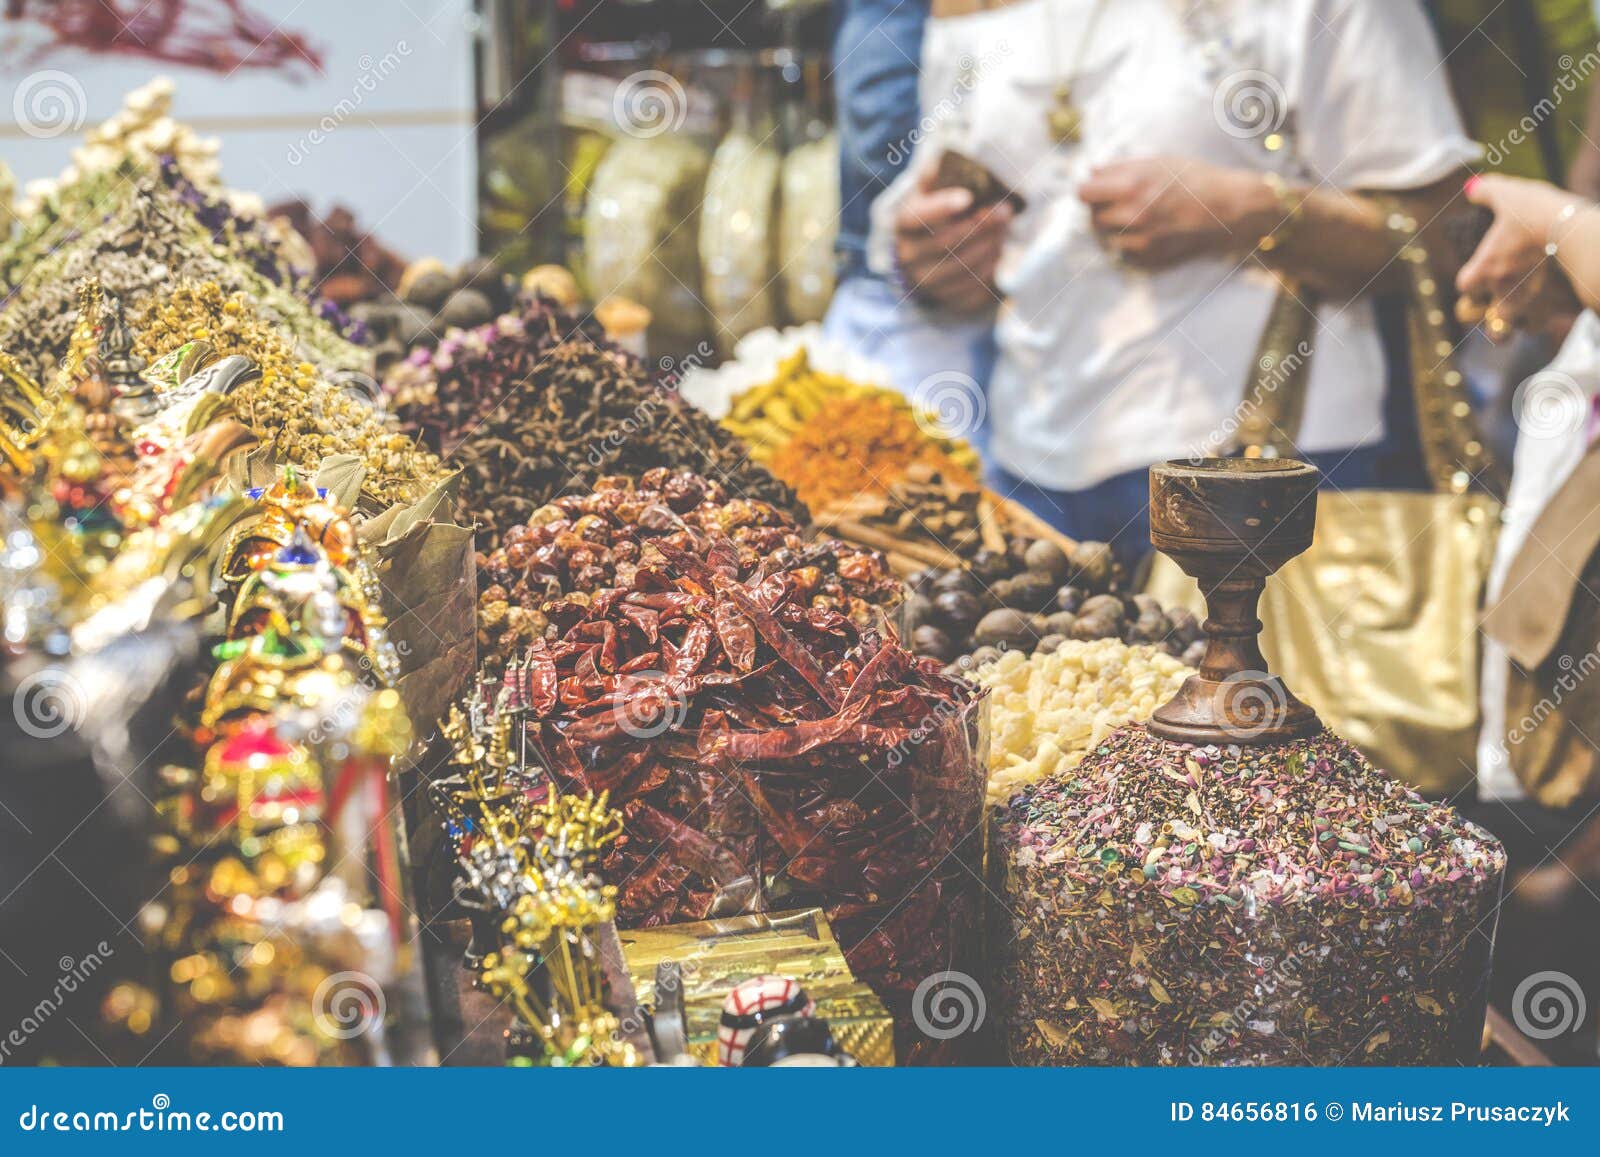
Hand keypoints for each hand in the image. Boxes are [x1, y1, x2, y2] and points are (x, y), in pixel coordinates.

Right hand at [893, 165, 1012, 312]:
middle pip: (946, 244)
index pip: (919, 217)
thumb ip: (937, 172)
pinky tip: (997, 252)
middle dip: (980, 226)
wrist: (925, 255)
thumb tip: (945, 154)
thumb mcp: (931, 190)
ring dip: (989, 247)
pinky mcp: (946, 299)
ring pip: (962, 267)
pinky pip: (971, 290)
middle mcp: (910, 256)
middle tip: (1006, 210)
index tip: (968, 197)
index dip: (942, 207)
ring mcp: (926, 281)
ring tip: (1004, 230)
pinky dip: (989, 270)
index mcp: (905, 224)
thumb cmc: (935, 213)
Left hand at [1079, 156, 1272, 268]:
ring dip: (1115, 230)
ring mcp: (1139, 241)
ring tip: (1138, 219)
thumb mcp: (1159, 162)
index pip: (1083, 193)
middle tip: (1121, 205)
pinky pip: (1123, 255)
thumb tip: (1090, 172)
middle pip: (1093, 218)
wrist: (1229, 210)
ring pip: (1106, 239)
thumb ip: (1120, 167)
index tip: (1097, 191)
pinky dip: (1130, 246)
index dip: (1090, 191)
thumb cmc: (1195, 180)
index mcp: (1131, 186)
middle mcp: (1132, 215)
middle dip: (1102, 211)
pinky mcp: (1148, 260)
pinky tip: (1150, 233)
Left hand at [1457, 174, 1583, 339]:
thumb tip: (1471, 188)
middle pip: (1489, 325)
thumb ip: (1487, 191)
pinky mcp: (1560, 311)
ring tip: (1533, 306)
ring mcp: (1532, 308)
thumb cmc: (1537, 213)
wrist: (1578, 232)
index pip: (1465, 287)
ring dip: (1524, 321)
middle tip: (1504, 303)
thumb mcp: (1509, 194)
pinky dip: (1554, 314)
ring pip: (1522, 329)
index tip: (1484, 269)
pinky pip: (1554, 322)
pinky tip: (1559, 300)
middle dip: (1494, 319)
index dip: (1473, 279)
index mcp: (1483, 272)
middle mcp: (1503, 297)